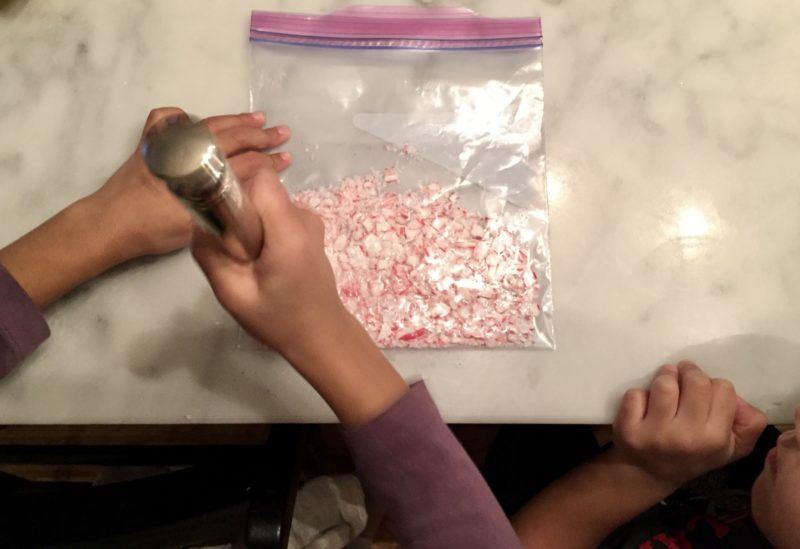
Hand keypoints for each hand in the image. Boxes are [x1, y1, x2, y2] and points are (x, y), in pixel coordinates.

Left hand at [83, 107, 292, 261]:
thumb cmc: (154, 229)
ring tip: (258, 118)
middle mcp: (187, 147)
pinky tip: (193, 119)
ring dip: (235, 122)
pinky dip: (183, 118)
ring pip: (209, 125)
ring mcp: (168, 141)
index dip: (268, 160)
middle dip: (259, 135)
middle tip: (282, 133)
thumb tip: (250, 187)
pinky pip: (169, 121)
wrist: (110, 224)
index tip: (286, 157)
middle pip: (231, 136)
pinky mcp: (152, 144)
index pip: (244, 160)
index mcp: (201, 168)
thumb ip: (225, 201)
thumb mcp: (198, 221)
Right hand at [191, 156, 408, 424]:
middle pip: (260, 187)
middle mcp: (304, 217)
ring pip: (266, 200)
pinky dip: (263, 227)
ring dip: (250, 220)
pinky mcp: (309, 225)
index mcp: (290, 233)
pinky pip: (275, 211)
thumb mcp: (233, 294)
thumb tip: (199, 220)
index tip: (220, 217)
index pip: (260, 179)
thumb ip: (210, 253)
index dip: (234, 188)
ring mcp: (310, 219)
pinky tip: (264, 258)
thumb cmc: (278, 319)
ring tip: (249, 258)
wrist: (321, 332)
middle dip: (237, 209)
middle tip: (233, 248)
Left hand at [613, 361, 766, 489]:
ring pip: (665, 383)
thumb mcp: (732, 446)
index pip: (723, 388)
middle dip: (689, 373)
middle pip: (696, 381)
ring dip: (665, 377)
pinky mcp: (628, 430)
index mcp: (715, 439)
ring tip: (666, 385)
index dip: (714, 386)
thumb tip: (739, 399)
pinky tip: (644, 407)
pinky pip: (635, 395)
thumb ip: (750, 423)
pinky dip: (639, 395)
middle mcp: (687, 437)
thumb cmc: (694, 453)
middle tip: (683, 378)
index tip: (704, 393)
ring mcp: (655, 434)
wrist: (650, 473)